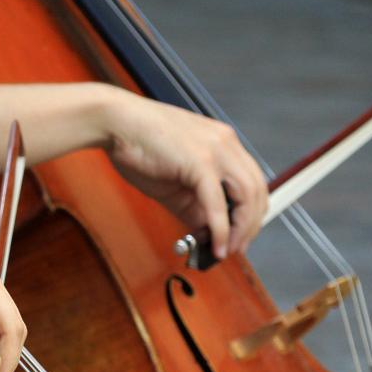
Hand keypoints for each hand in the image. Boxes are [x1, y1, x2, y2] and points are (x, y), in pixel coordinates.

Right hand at [104, 87, 267, 258]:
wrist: (115, 122)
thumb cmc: (138, 146)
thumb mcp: (175, 182)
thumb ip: (195, 206)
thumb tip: (208, 232)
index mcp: (223, 142)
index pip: (253, 182)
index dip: (251, 213)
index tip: (241, 235)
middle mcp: (225, 143)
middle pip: (257, 190)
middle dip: (251, 225)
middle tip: (237, 248)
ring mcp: (215, 150)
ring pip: (247, 196)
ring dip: (240, 229)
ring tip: (226, 249)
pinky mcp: (199, 161)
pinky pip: (217, 203)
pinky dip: (220, 229)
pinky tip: (215, 245)